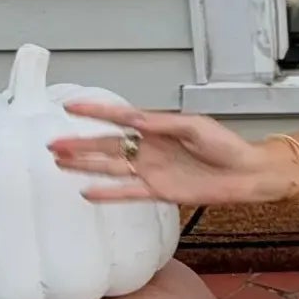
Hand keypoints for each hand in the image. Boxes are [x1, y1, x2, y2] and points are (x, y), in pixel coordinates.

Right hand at [47, 103, 296, 206]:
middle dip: (79, 144)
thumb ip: (162, 124)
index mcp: (157, 128)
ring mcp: (152, 170)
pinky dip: (107, 192)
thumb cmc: (226, 145)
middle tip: (52, 143)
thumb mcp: (195, 127)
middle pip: (107, 145)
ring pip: (111, 167)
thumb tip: (133, 119)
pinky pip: (127, 192)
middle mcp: (150, 149)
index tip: (69, 107)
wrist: (247, 174)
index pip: (119, 119)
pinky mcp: (159, 191)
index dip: (94, 112)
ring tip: (59, 162)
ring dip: (85, 165)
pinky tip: (85, 192)